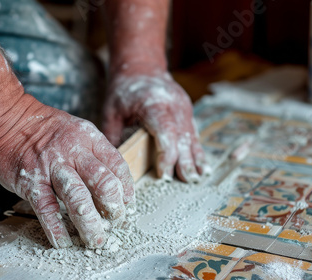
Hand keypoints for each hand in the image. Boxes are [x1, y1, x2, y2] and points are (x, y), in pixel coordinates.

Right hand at [0, 97, 134, 248]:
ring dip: (89, 224)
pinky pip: (47, 209)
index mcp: (89, 139)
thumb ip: (94, 155)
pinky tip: (63, 242)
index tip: (127, 208)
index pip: (117, 167)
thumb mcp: (77, 132)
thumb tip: (112, 186)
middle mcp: (74, 152)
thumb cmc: (45, 130)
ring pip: (78, 199)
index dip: (126, 191)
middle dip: (113, 210)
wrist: (8, 119)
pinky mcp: (31, 181)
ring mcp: (52, 167)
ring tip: (95, 241)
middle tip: (114, 226)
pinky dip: (56, 228)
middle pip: (103, 184)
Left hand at [102, 67, 208, 181]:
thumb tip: (111, 163)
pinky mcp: (186, 111)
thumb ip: (113, 135)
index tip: (164, 174)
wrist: (141, 66)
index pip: (165, 131)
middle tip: (186, 181)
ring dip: (195, 158)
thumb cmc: (124, 90)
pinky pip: (193, 133)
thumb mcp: (111, 110)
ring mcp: (183, 107)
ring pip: (191, 136)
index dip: (166, 154)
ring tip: (197, 178)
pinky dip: (196, 149)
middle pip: (182, 137)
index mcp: (154, 104)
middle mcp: (174, 105)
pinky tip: (201, 166)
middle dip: (184, 161)